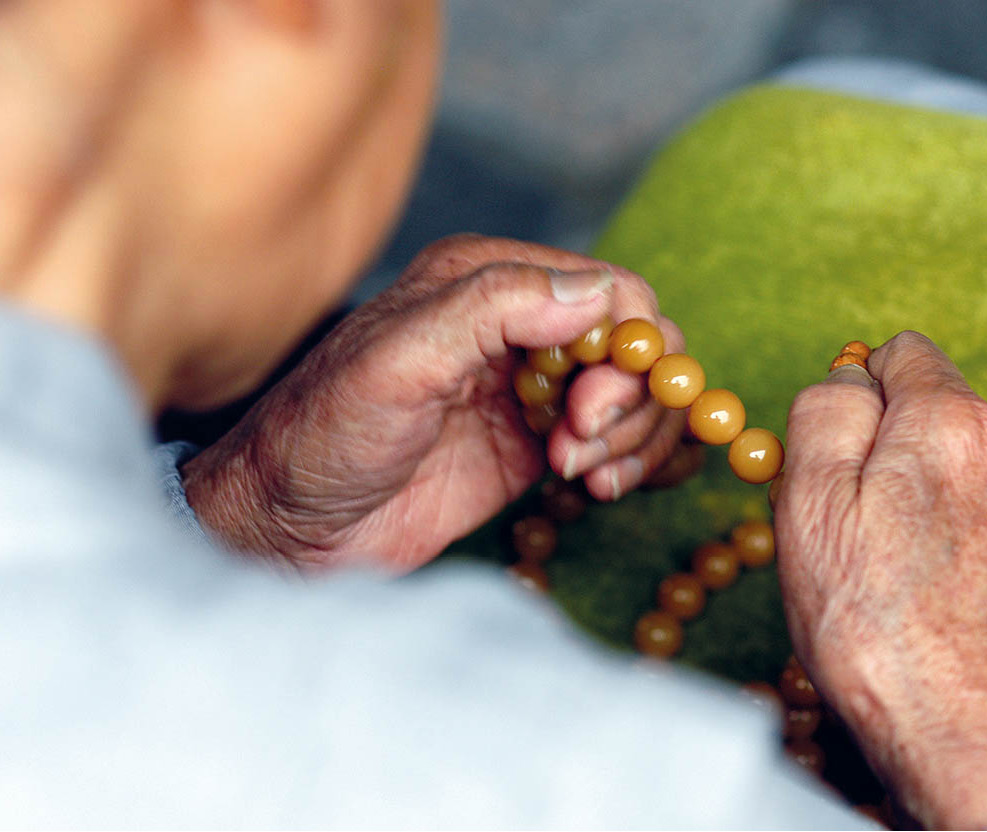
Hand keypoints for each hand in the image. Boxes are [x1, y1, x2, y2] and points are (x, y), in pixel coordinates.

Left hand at [182, 235, 685, 571]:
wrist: (292, 526)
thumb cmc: (325, 433)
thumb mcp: (399, 359)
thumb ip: (493, 309)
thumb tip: (596, 294)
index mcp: (486, 280)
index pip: (613, 291)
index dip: (627, 351)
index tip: (589, 411)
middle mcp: (520, 326)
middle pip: (640, 347)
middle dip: (630, 402)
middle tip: (578, 447)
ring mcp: (535, 389)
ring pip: (640, 397)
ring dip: (634, 439)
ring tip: (582, 476)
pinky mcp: (539, 444)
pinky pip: (622, 441)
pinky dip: (635, 463)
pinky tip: (599, 488)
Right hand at [775, 331, 986, 828]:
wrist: (967, 741)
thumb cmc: (875, 627)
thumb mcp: (810, 500)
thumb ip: (824, 411)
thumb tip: (844, 378)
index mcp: (952, 421)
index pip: (896, 354)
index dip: (849, 396)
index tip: (828, 459)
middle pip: (923, 413)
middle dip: (875, 450)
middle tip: (842, 525)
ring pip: (947, 471)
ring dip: (909, 498)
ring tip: (881, 571)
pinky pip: (975, 522)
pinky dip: (943, 542)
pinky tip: (923, 598)